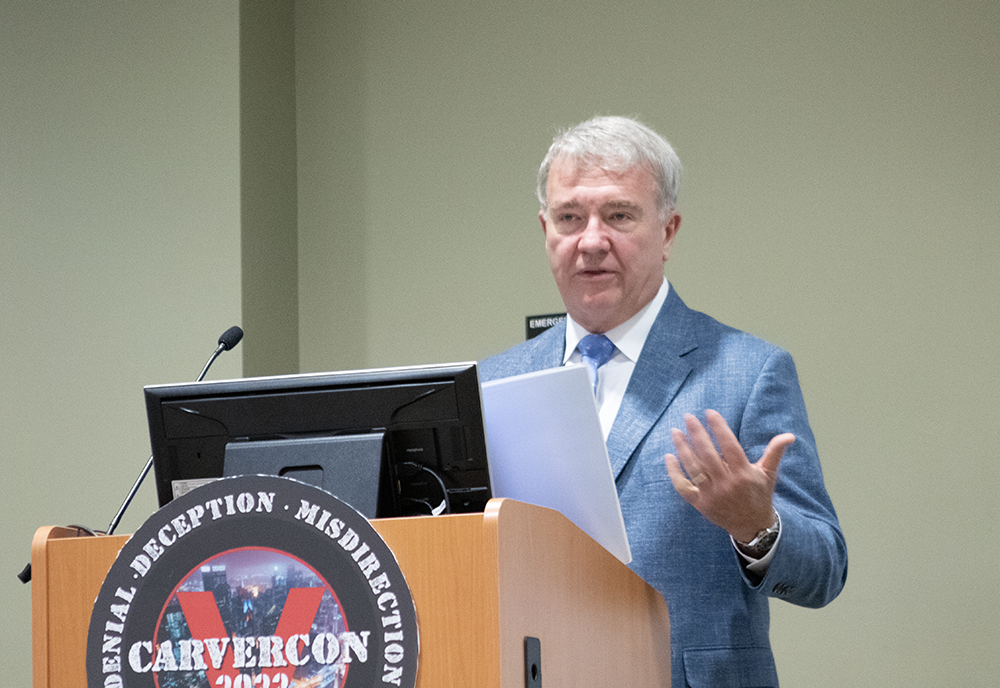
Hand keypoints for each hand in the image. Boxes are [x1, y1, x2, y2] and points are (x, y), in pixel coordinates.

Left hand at [664, 410, 793, 541]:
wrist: (753, 526)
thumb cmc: (760, 495)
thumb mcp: (768, 474)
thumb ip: (774, 452)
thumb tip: (789, 436)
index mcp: (744, 473)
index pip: (729, 445)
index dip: (719, 428)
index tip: (709, 413)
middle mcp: (726, 483)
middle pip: (707, 454)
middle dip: (696, 433)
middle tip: (688, 416)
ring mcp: (711, 494)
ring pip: (693, 467)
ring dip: (682, 448)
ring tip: (675, 431)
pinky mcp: (700, 503)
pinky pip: (683, 486)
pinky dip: (674, 472)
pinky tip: (669, 456)